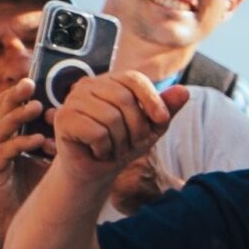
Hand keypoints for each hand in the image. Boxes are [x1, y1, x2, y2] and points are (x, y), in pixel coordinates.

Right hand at [0, 79, 51, 228]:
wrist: (11, 223)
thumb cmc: (30, 192)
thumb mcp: (46, 164)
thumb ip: (56, 147)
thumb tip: (83, 129)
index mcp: (6, 139)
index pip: (8, 111)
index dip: (18, 97)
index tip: (35, 84)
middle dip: (14, 97)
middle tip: (30, 83)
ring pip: (0, 128)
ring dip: (18, 116)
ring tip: (37, 108)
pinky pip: (3, 152)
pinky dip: (21, 144)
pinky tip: (38, 141)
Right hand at [48, 72, 181, 176]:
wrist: (97, 170)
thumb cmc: (124, 144)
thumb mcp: (152, 127)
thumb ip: (166, 109)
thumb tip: (184, 91)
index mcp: (111, 82)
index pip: (134, 78)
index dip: (153, 100)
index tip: (161, 121)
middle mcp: (89, 85)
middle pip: (124, 99)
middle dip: (137, 129)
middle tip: (130, 143)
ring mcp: (73, 100)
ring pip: (110, 117)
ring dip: (120, 142)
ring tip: (113, 147)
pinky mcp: (64, 118)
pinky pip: (96, 132)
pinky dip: (105, 149)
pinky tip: (98, 151)